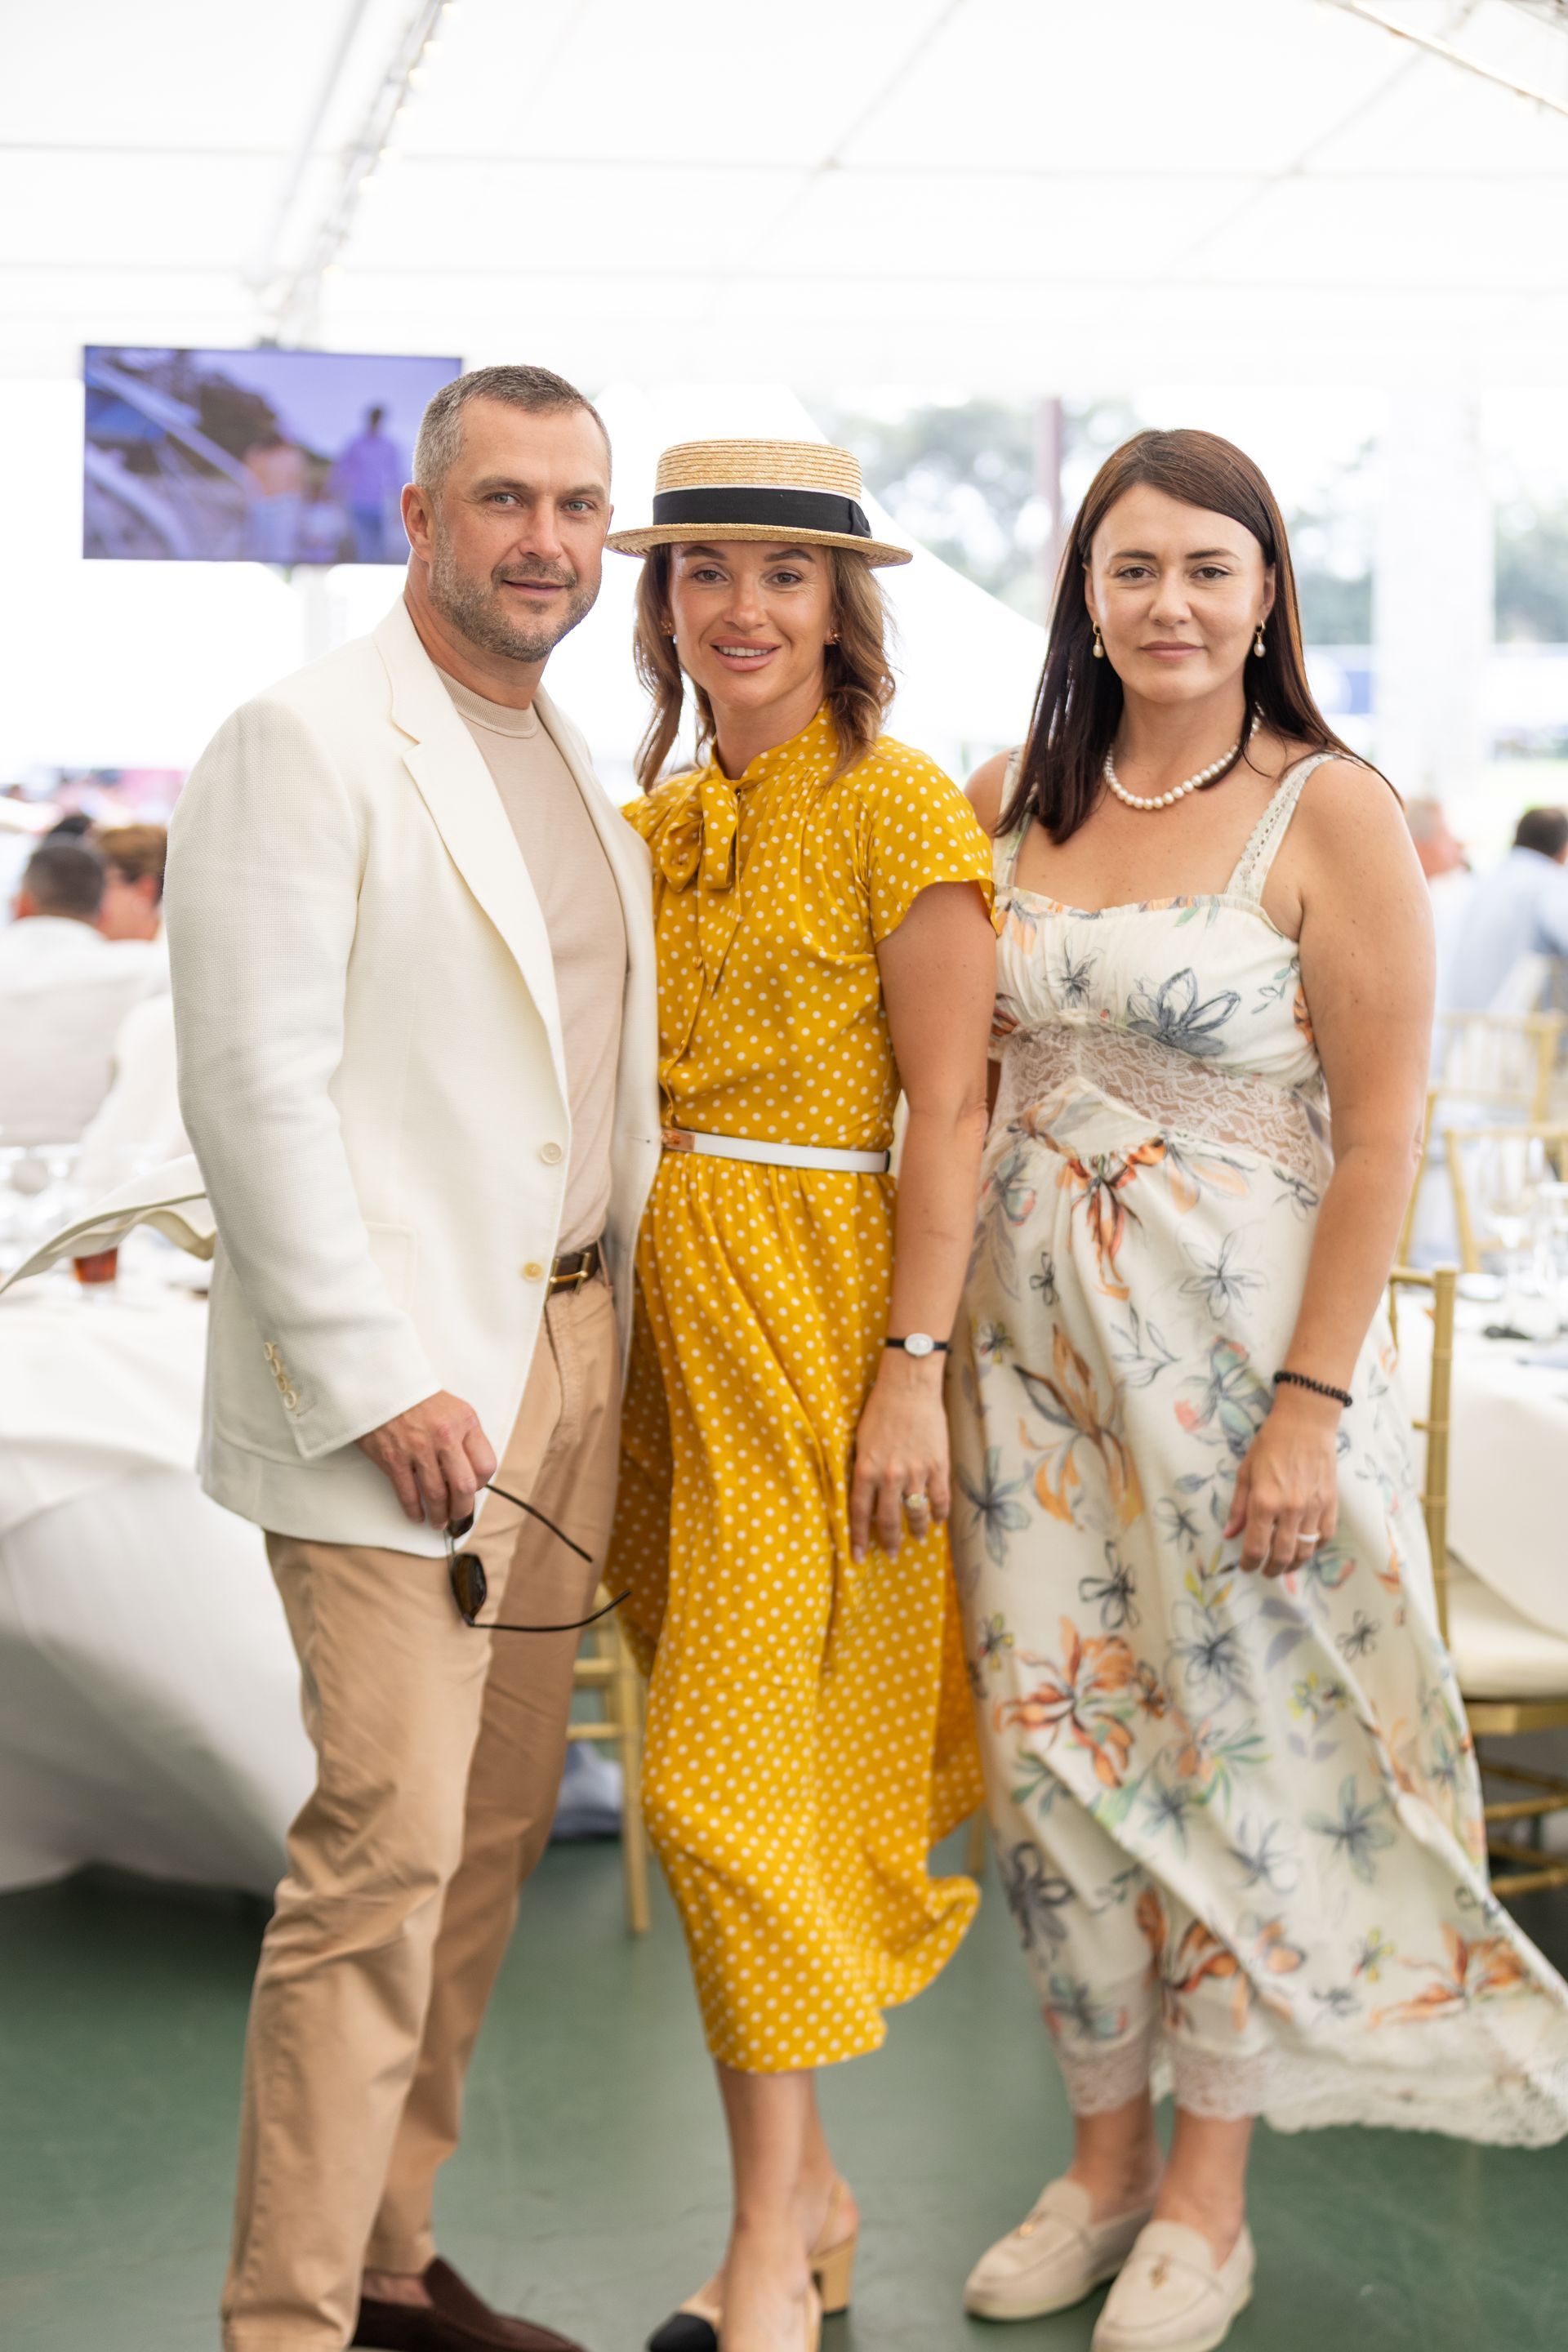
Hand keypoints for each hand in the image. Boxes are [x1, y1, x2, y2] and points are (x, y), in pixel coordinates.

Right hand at [356, 1390, 496, 1527]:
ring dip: (439, 1515)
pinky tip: (417, 1515)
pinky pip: (408, 1494)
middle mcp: (445, 1435)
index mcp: (465, 1421)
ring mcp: (418, 1448)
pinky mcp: (394, 1458)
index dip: (482, 1484)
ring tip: (439, 1521)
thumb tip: (469, 1473)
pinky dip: (413, 1510)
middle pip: (464, 1486)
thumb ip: (465, 1436)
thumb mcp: (453, 1408)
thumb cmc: (417, 1398)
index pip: (486, 1464)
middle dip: (463, 1509)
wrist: (380, 1385)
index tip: (474, 1490)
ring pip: (437, 1495)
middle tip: (459, 1517)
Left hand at [849, 1356, 950, 1562]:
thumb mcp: (861, 1441)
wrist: (909, 1388)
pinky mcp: (937, 1466)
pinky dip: (939, 1513)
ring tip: (918, 1537)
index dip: (858, 1539)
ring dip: (917, 1530)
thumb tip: (867, 1499)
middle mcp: (889, 1476)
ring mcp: (916, 1472)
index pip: (860, 1513)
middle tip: (890, 1553)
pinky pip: (940, 1498)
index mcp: (866, 1470)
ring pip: (916, 1513)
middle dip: (889, 1541)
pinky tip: (938, 1519)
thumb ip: (863, 1471)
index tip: (858, 1558)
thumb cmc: (880, 1410)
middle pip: (889, 1520)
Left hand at [1225, 1386, 1340, 1575]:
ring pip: (1305, 1550)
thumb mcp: (1246, 1472)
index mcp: (1264, 1502)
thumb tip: (1229, 1534)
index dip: (1249, 1563)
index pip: (1256, 1547)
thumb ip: (1239, 1507)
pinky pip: (1324, 1536)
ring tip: (1284, 1565)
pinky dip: (1315, 1547)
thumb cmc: (1271, 1443)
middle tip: (1265, 1571)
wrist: (1306, 1423)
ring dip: (1294, 1564)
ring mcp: (1313, 1508)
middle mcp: (1290, 1509)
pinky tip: (1306, 1546)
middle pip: (1282, 1555)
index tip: (1246, 1567)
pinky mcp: (1331, 1504)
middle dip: (1271, 1569)